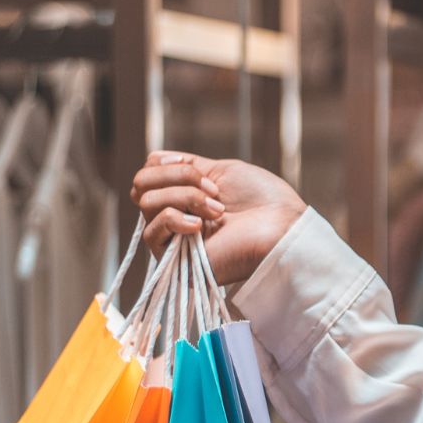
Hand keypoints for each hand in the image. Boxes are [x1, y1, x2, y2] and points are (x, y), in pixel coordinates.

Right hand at [130, 151, 306, 288]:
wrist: (282, 227)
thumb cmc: (263, 199)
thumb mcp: (220, 170)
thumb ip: (184, 166)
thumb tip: (154, 161)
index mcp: (185, 196)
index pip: (148, 173)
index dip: (169, 164)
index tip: (204, 172)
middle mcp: (176, 217)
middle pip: (141, 185)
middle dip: (178, 177)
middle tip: (213, 191)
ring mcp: (174, 239)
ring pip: (146, 203)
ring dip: (185, 197)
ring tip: (217, 210)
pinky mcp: (175, 262)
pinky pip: (152, 232)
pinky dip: (176, 219)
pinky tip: (202, 227)